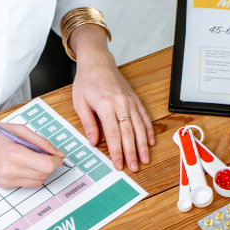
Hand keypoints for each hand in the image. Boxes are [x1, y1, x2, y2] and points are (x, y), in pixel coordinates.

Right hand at [0, 118, 62, 188]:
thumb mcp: (19, 130)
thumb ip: (41, 142)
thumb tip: (58, 154)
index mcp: (14, 153)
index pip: (46, 165)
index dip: (56, 161)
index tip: (56, 156)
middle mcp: (9, 170)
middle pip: (44, 175)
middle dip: (49, 165)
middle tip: (45, 155)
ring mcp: (6, 180)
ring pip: (37, 182)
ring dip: (40, 172)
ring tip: (31, 159)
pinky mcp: (4, 185)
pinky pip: (26, 184)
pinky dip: (29, 175)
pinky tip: (21, 164)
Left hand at [69, 25, 153, 171]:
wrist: (98, 62)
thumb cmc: (86, 81)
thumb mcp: (79, 102)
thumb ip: (88, 123)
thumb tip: (94, 142)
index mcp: (105, 105)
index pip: (113, 134)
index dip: (116, 151)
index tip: (118, 164)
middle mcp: (121, 103)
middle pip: (128, 133)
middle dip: (132, 152)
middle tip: (134, 168)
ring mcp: (130, 101)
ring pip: (139, 126)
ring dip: (143, 145)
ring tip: (145, 159)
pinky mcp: (135, 99)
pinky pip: (144, 116)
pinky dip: (148, 130)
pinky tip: (150, 142)